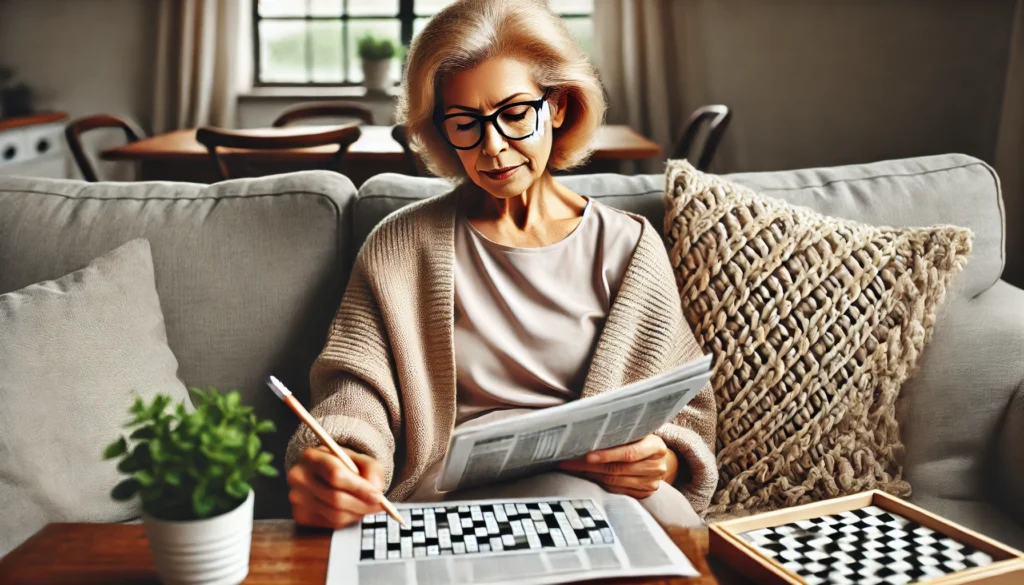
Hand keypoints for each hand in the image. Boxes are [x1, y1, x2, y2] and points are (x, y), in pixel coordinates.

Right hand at [287, 445, 385, 528]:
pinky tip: (351, 509)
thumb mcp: (360, 459)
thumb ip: (372, 469)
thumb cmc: (343, 465)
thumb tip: (376, 488)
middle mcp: (298, 477)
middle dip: (362, 504)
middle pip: (335, 498)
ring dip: (357, 513)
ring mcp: (297, 498)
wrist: (324, 474)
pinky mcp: (300, 515)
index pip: (335, 475)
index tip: (377, 495)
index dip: (359, 488)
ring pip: (335, 514)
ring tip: (366, 505)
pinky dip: (347, 519)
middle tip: (379, 505)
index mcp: (312, 456)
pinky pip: (330, 524)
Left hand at [558, 434, 678, 498]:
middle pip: (619, 469)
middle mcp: (656, 467)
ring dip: (590, 475)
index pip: (630, 453)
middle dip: (590, 466)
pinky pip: (617, 491)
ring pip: (615, 482)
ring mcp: (651, 483)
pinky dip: (598, 483)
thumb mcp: (637, 430)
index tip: (587, 455)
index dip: (608, 455)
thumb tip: (588, 423)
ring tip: (571, 468)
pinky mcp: (644, 493)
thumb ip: (619, 429)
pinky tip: (585, 476)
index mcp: (656, 447)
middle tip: (568, 462)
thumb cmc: (641, 437)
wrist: (659, 457)